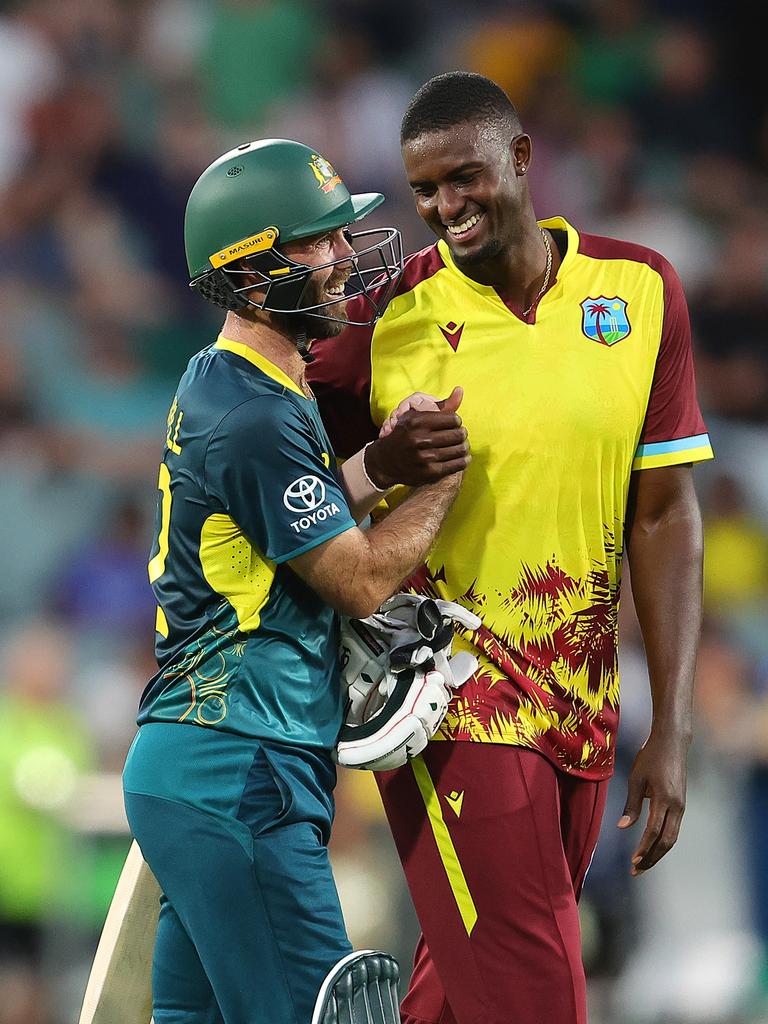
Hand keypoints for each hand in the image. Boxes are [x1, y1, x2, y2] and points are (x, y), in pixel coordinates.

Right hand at [364, 387, 469, 488]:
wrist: (386, 461)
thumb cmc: (405, 435)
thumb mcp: (417, 416)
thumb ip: (442, 406)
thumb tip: (460, 390)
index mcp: (417, 422)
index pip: (453, 419)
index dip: (456, 422)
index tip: (453, 425)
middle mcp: (420, 439)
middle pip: (458, 434)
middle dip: (461, 434)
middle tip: (460, 436)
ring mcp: (425, 457)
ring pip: (459, 449)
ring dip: (464, 447)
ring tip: (461, 446)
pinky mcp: (430, 472)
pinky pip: (457, 465)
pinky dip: (463, 460)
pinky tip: (462, 457)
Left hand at [617, 729, 688, 875]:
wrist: (672, 742)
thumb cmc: (650, 757)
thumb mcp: (636, 778)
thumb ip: (631, 804)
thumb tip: (623, 828)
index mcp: (664, 799)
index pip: (654, 831)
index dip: (644, 848)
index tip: (633, 862)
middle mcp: (677, 806)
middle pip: (667, 841)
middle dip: (652, 858)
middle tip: (636, 871)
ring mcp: (681, 806)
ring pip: (672, 837)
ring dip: (658, 852)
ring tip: (642, 864)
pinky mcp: (681, 804)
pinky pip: (674, 828)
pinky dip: (663, 841)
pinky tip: (651, 847)